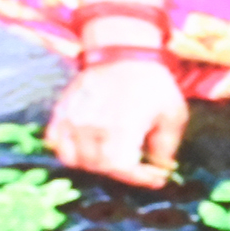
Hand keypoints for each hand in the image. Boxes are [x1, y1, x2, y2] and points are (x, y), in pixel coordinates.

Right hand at [45, 59, 187, 189]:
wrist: (125, 53)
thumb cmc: (152, 84)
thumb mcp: (173, 113)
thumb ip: (167, 146)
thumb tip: (160, 169)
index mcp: (122, 125)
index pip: (120, 167)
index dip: (139, 178)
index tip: (155, 177)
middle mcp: (92, 125)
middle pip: (99, 166)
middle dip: (122, 171)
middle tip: (137, 165)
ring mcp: (73, 118)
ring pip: (75, 159)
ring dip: (96, 163)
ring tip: (113, 156)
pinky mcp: (61, 112)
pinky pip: (56, 143)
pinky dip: (70, 151)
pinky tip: (89, 146)